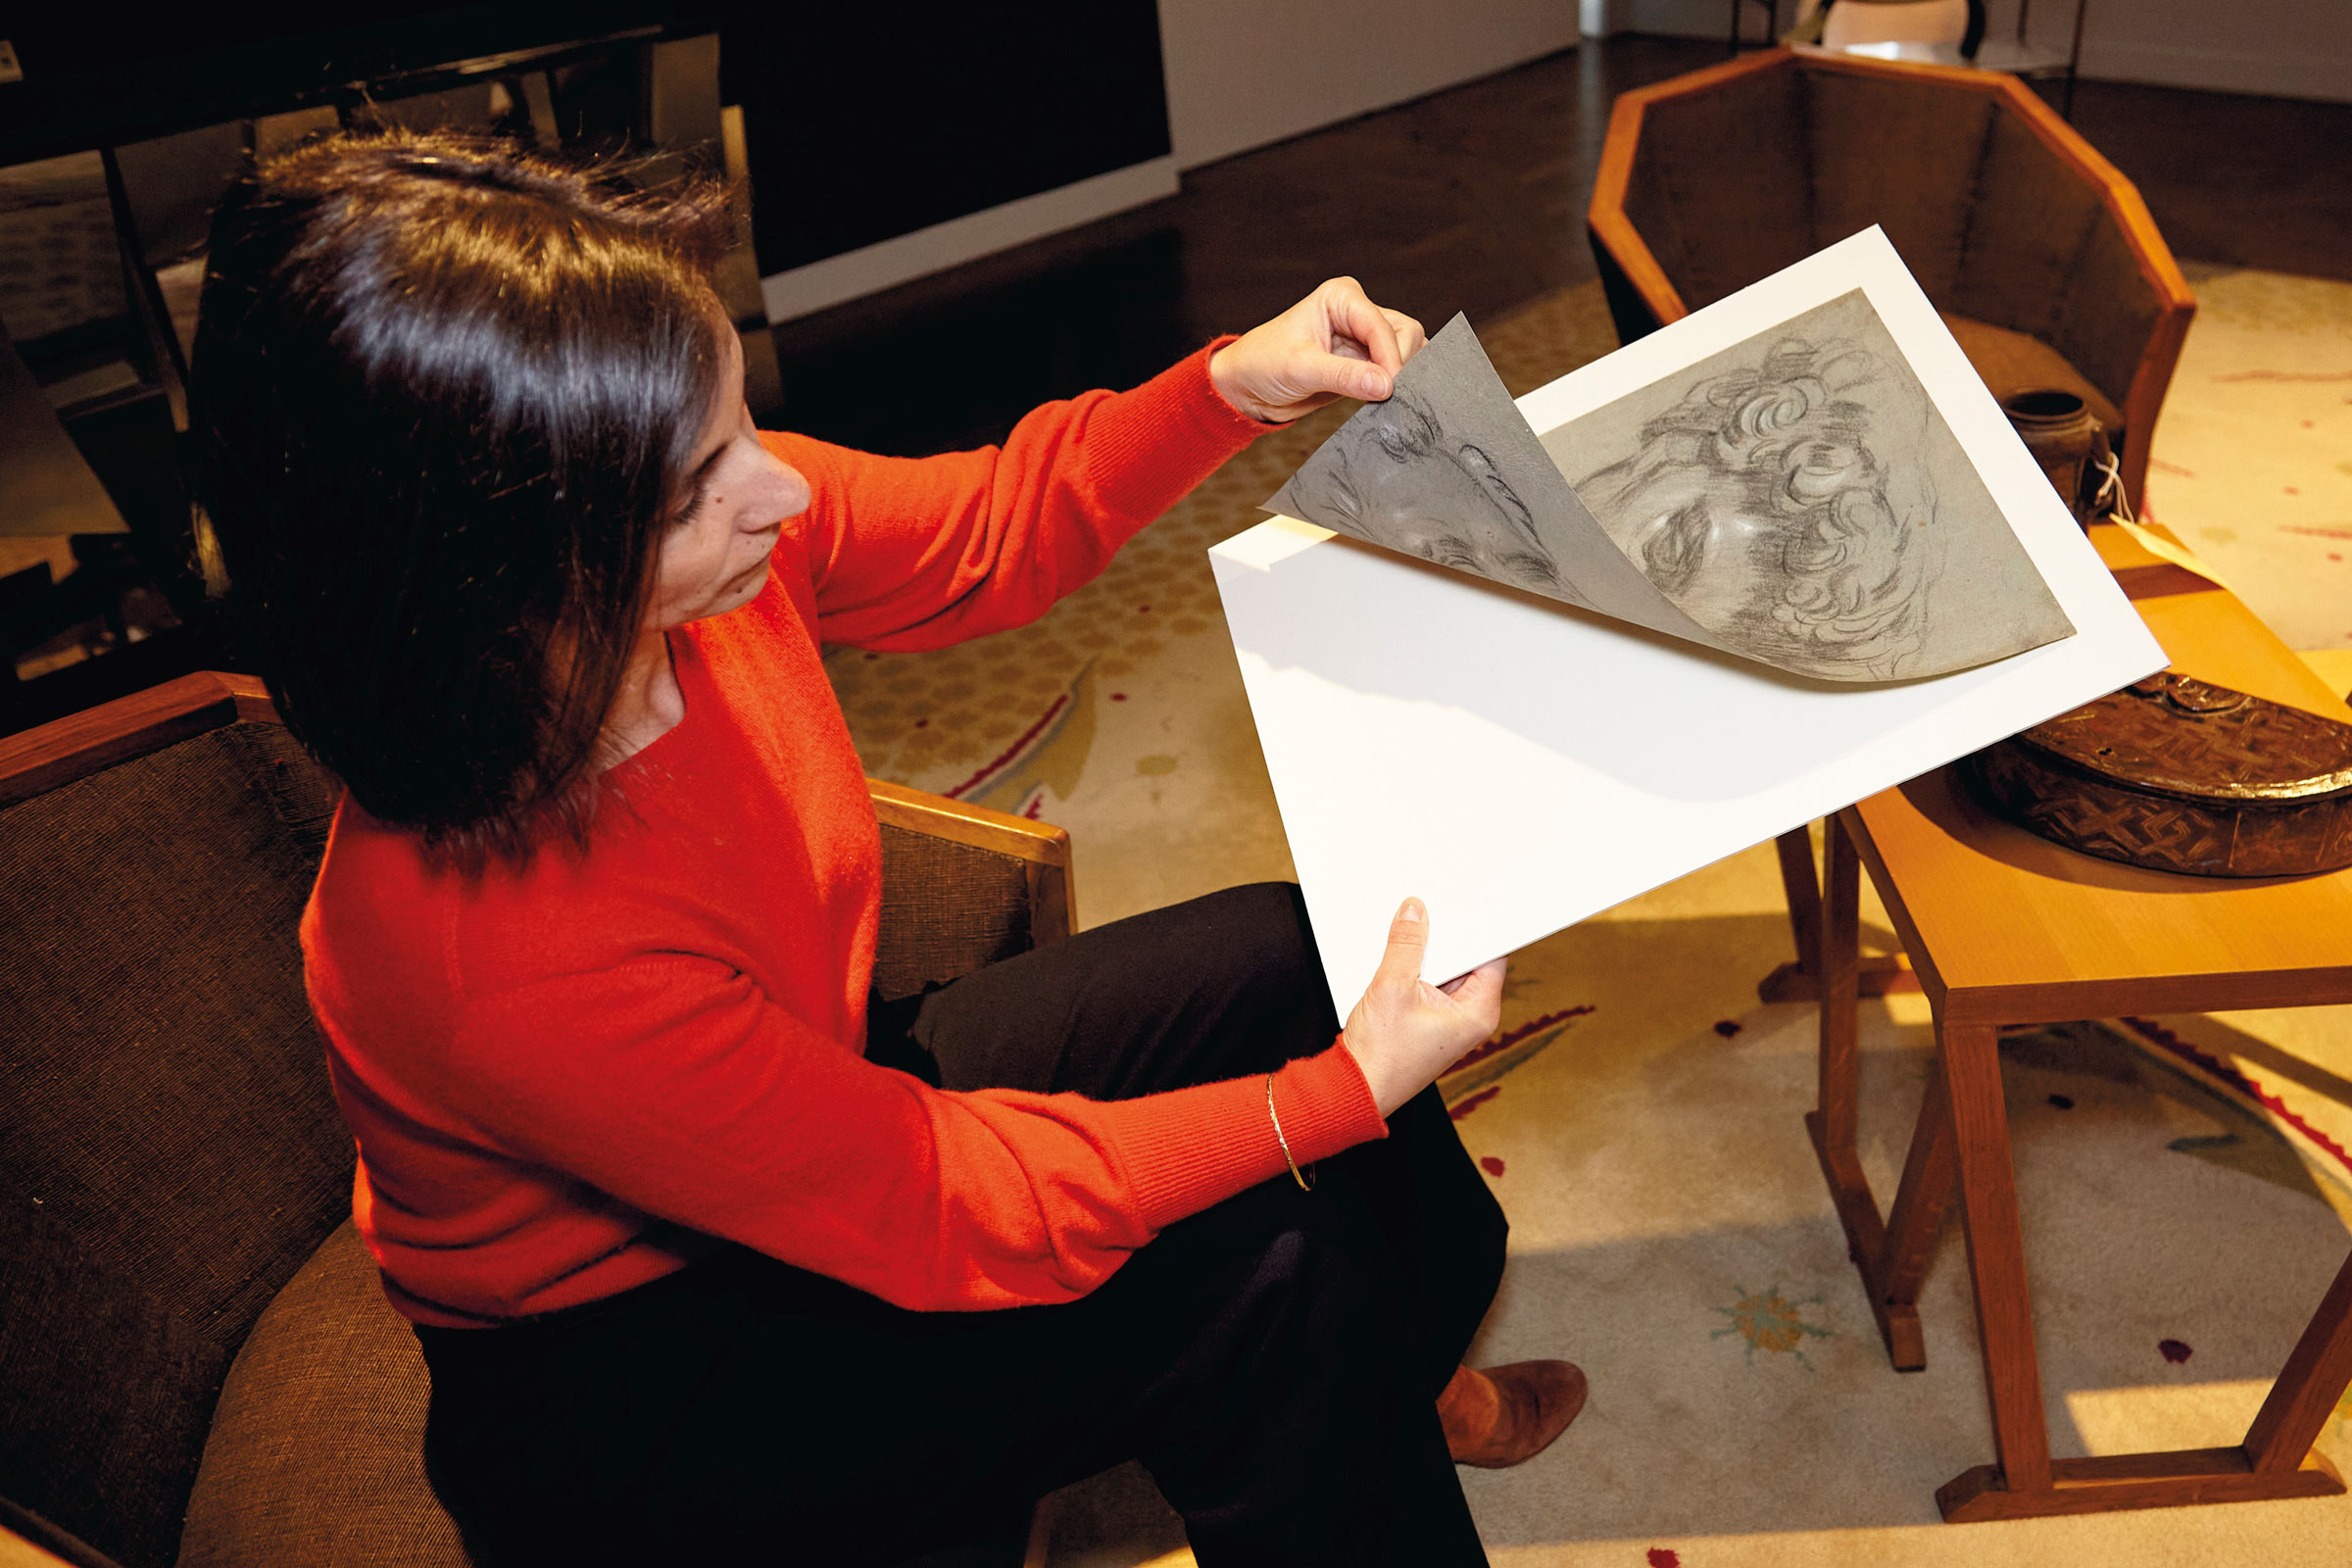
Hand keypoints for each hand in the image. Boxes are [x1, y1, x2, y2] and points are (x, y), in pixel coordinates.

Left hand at [1209, 277, 1427, 423]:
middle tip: (1388, 394)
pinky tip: (1382, 400)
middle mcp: (1356, 311)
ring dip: (1400, 375)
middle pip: (1405, 333)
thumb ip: (1344, 376)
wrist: (1247, 387)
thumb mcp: (1301, 369)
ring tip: (1384, 399)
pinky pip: (1394, 371)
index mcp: (1341, 297)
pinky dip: (1394, 386)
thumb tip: (1386, 385)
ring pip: (1406, 351)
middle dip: (1399, 364)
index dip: (1391, 356)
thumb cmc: (1262, 364)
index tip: (1390, 387)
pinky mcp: (1364, 362)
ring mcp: (1363, 337)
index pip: (1382, 324)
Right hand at [1340, 898, 1505, 1117]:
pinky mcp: (1428, 1019)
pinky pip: (1428, 983)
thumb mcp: (1392, 987)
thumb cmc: (1381, 1056)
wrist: (1355, 1088)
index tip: (1467, 902)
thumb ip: (1406, 944)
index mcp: (1478, 1011)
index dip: (1479, 927)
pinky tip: (1397, 958)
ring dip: (1426, 954)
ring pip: (1444, 970)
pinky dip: (1414, 969)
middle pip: (1466, 960)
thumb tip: (1415, 911)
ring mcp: (1448, 1018)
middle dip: (1446, 937)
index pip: (1491, 955)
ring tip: (1407, 935)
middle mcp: (1470, 1016)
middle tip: (1428, 910)